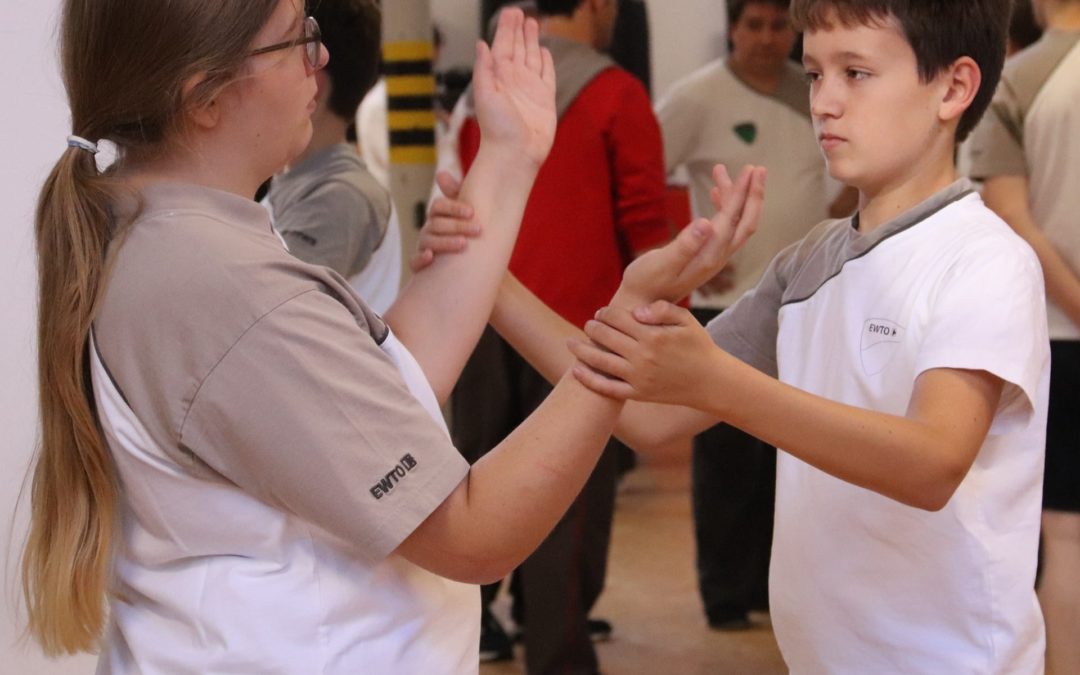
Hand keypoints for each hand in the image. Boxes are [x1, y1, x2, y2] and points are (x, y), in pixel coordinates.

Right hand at [411, 172, 480, 271]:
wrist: (468, 265)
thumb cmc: (466, 232)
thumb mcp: (466, 214)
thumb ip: (458, 195)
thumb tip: (440, 174)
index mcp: (438, 216)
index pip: (439, 206)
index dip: (454, 207)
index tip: (472, 212)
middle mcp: (428, 230)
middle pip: (437, 224)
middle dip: (458, 226)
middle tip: (478, 229)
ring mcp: (423, 246)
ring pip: (428, 242)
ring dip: (445, 242)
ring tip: (464, 244)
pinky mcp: (420, 265)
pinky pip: (414, 262)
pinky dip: (420, 259)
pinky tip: (430, 256)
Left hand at [472, 8, 555, 167]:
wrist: (515, 154)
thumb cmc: (496, 129)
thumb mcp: (484, 94)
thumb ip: (483, 68)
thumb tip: (482, 43)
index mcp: (498, 76)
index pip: (502, 45)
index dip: (506, 28)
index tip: (511, 12)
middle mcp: (514, 80)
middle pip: (517, 47)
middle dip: (518, 29)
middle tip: (520, 11)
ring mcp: (530, 89)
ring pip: (532, 57)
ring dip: (532, 40)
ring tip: (532, 23)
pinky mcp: (545, 99)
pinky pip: (546, 74)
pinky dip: (546, 62)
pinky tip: (544, 51)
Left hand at [567, 300, 729, 407]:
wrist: (710, 381)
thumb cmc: (698, 346)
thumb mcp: (686, 320)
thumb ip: (662, 309)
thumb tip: (637, 311)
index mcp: (653, 335)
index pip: (618, 318)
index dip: (606, 313)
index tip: (602, 312)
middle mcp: (642, 356)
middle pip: (605, 337)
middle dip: (593, 328)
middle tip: (589, 325)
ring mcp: (638, 377)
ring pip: (600, 361)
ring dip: (581, 350)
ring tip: (570, 343)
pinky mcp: (637, 393)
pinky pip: (607, 388)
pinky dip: (589, 380)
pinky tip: (576, 371)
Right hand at [614, 165, 764, 307]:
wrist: (641, 307)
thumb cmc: (645, 284)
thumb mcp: (661, 263)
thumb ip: (684, 244)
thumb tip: (706, 222)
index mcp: (709, 255)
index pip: (733, 219)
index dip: (743, 193)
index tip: (750, 170)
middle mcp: (716, 257)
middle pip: (744, 221)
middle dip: (752, 194)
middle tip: (755, 168)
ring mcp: (712, 258)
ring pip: (733, 223)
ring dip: (733, 197)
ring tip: (721, 171)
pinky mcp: (704, 257)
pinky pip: (722, 228)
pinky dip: (722, 208)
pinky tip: (715, 194)